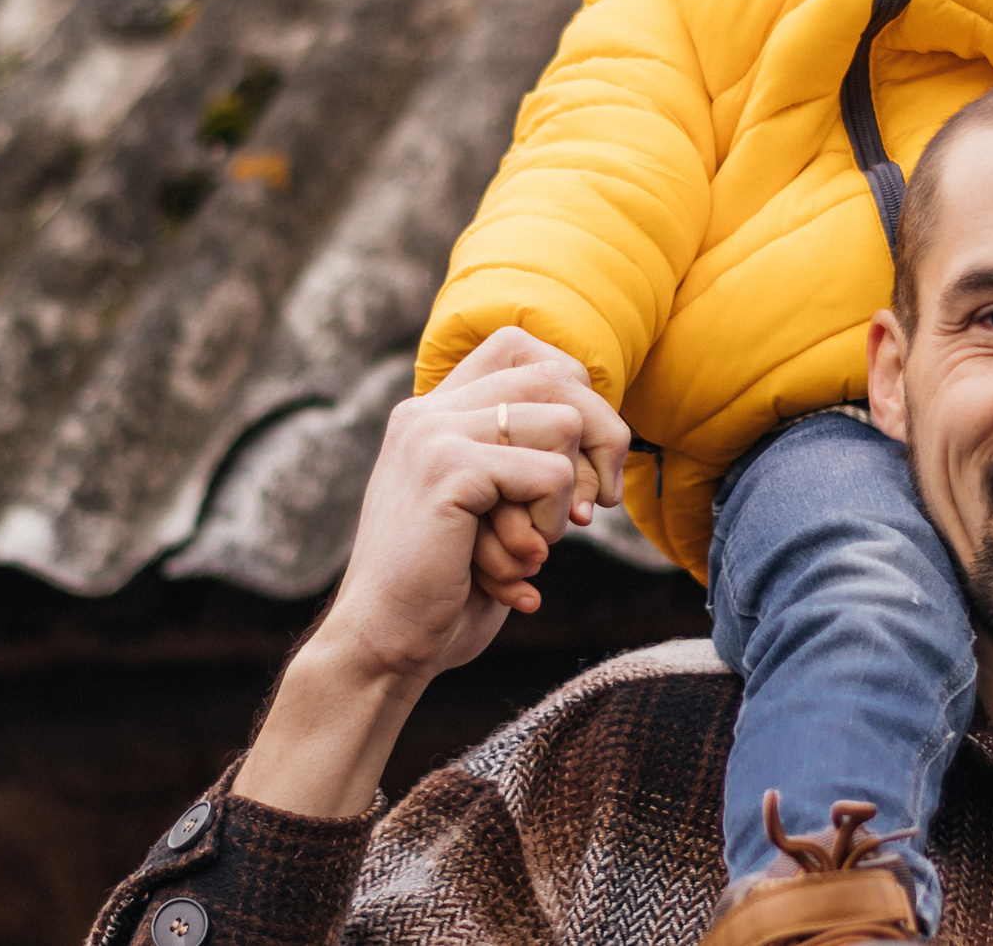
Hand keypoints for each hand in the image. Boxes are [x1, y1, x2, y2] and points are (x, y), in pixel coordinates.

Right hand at [234, 328, 629, 814]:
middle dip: (602, 442)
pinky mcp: (448, 468)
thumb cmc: (446, 588)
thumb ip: (526, 460)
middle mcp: (430, 410)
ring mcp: (435, 433)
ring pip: (565, 423)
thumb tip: (608, 435)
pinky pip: (550, 473)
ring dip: (568, 497)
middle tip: (592, 508)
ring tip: (531, 548)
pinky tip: (518, 567)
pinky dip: (550, 525)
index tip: (580, 463)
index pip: (523, 348)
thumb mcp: (492, 511)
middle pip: (560, 376)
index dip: (574, 392)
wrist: (384, 644)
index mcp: (434, 412)